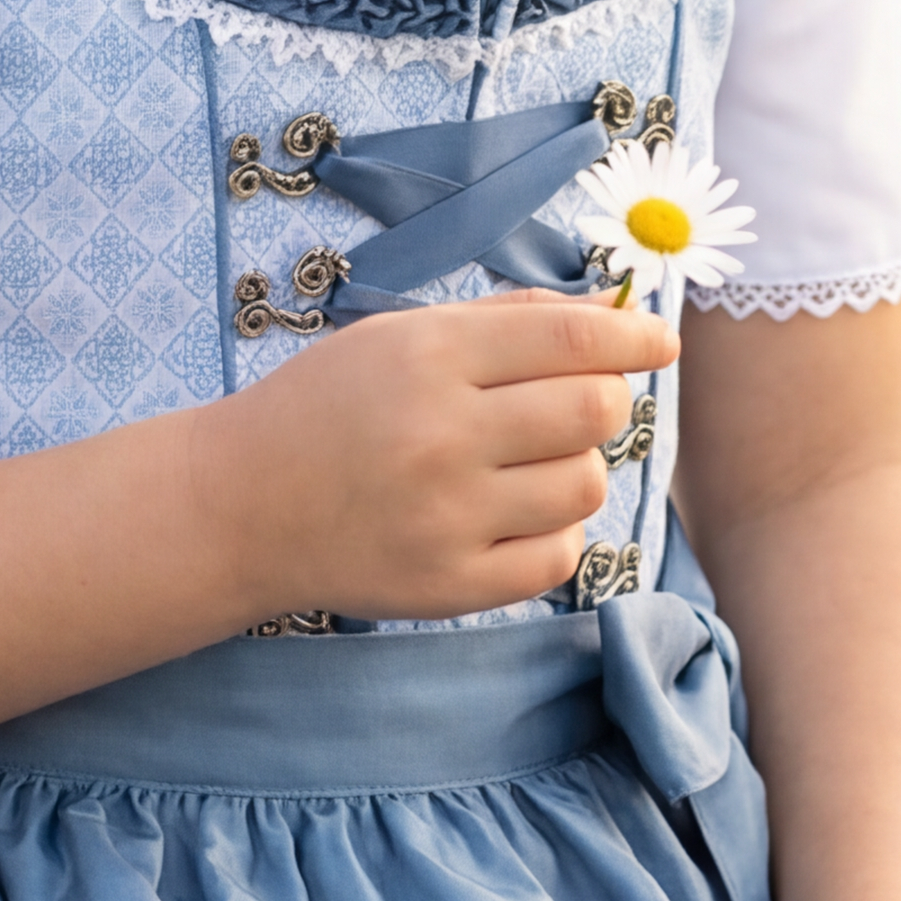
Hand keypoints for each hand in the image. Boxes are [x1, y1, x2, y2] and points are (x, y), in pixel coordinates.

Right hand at [234, 291, 675, 622]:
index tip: (661, 342)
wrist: (239, 506)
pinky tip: (509, 514)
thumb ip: (507, 321)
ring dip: (573, 468)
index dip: (635, 337)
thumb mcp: (399, 337)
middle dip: (604, 400)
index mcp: (428, 357)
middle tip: (574, 403)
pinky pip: (559, 556)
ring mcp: (447, 518)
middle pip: (595, 410)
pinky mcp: (450, 585)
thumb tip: (614, 315)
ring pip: (585, 485)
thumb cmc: (327, 409)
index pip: (573, 340)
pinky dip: (552, 532)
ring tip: (523, 464)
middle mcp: (441, 435)